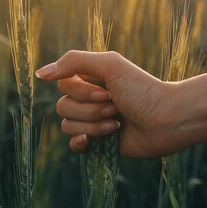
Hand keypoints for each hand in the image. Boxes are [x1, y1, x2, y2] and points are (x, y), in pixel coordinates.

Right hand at [36, 50, 182, 157]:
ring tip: (117, 122)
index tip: (108, 92)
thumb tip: (39, 74)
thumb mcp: (110, 65)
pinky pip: (73, 145)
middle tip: (116, 107)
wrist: (167, 120)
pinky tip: (92, 142)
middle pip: (63, 107)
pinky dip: (80, 142)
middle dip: (90, 110)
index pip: (63, 84)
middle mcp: (89, 100)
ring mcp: (93, 122)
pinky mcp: (99, 144)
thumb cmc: (143, 90)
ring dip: (93, 125)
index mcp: (91, 79)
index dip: (81, 91)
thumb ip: (73, 62)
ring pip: (67, 126)